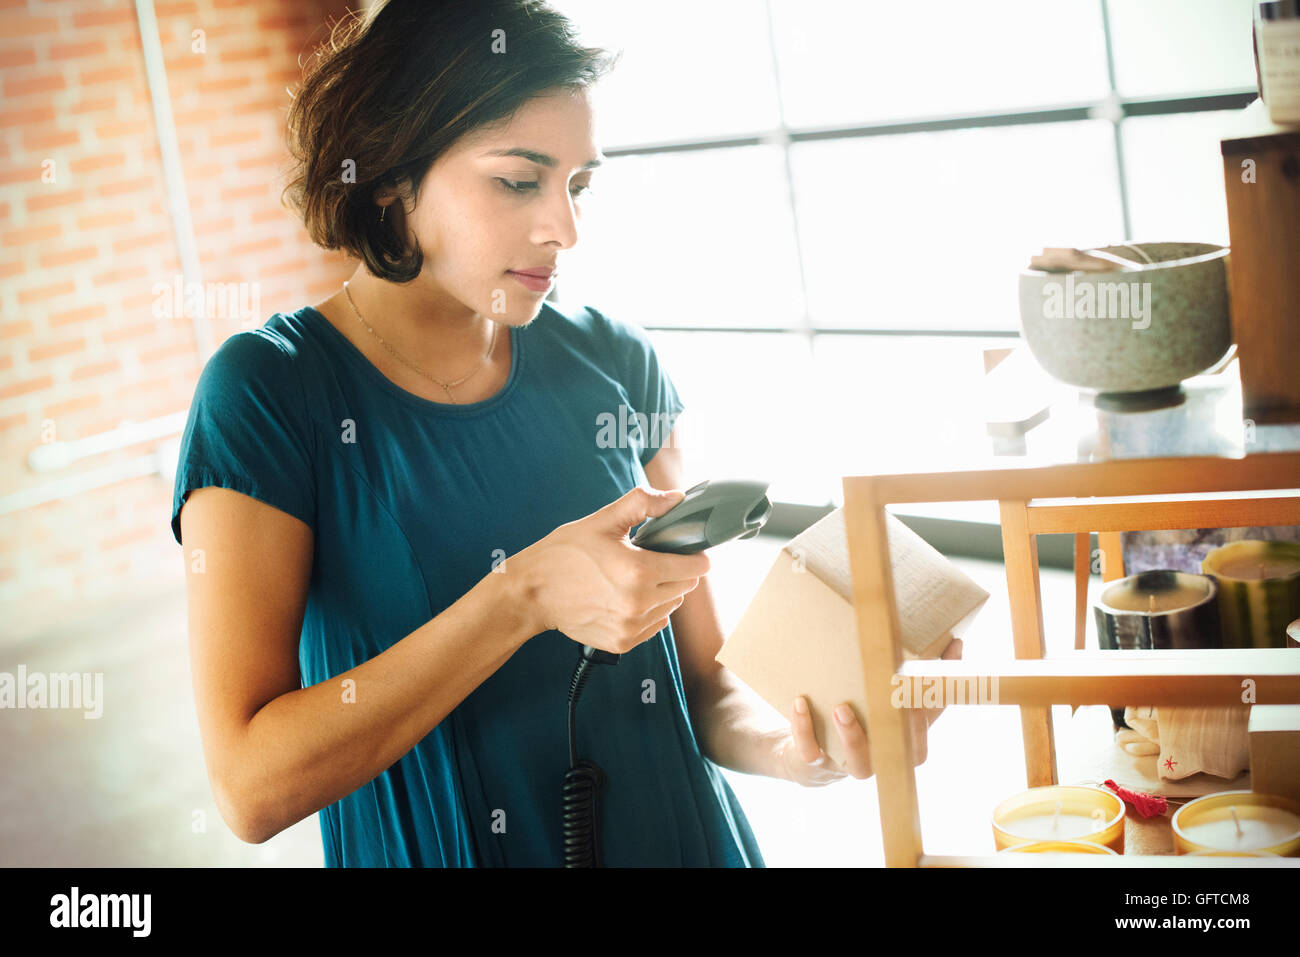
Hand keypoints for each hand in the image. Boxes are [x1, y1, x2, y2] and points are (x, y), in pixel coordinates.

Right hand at [510, 485, 709, 654]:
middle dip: (676, 572)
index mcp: (639, 572)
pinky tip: (625, 598)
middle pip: (685, 588)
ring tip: (634, 579)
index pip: (695, 568)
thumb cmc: (564, 553)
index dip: (694, 555)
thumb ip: (643, 504)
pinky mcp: (621, 643)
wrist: (531, 592)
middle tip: (651, 560)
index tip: (684, 549)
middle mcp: (639, 604)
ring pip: (670, 608)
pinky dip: (647, 612)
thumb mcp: (603, 520)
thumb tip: (677, 498)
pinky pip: (653, 627)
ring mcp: (630, 627)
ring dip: (662, 593)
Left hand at [777, 638, 963, 786]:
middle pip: (898, 755)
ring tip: (842, 708)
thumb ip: (918, 677)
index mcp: (900, 744)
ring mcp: (847, 765)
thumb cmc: (859, 718)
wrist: (807, 754)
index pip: (922, 735)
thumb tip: (954, 644)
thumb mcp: (887, 698)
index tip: (921, 687)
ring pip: (859, 764)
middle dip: (896, 729)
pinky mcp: (814, 764)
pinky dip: (805, 729)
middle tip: (889, 697)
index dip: (925, 715)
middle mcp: (879, 760)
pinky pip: (810, 754)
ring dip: (852, 736)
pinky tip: (800, 703)